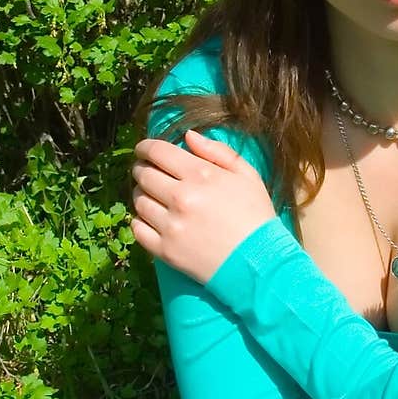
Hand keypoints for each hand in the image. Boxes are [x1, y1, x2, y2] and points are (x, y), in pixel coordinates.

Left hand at [130, 129, 276, 283]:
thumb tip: (188, 136)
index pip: (158, 152)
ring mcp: (171, 225)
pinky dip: (140, 220)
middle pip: (143, 174)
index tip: (143, 149)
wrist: (260, 262)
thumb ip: (217, 151)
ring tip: (152, 196)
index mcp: (200, 175)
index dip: (145, 147)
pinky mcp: (165, 250)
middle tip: (146, 171)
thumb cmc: (256, 216)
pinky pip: (137, 228)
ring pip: (138, 200)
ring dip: (141, 194)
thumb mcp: (247, 175)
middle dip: (141, 168)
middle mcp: (181, 198)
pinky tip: (151, 219)